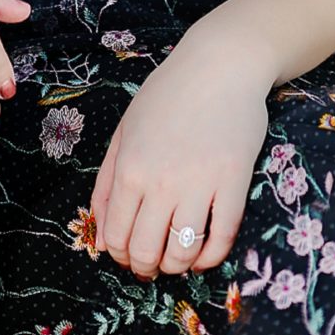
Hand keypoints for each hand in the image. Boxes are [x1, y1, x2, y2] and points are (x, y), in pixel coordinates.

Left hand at [91, 26, 269, 279]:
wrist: (218, 67)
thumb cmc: (166, 95)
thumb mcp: (124, 131)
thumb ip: (106, 182)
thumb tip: (100, 235)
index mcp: (130, 168)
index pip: (116, 235)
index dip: (119, 255)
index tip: (126, 256)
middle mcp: (161, 182)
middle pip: (147, 251)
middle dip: (144, 267)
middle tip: (150, 264)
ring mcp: (199, 184)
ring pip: (183, 252)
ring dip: (176, 266)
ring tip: (175, 260)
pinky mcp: (233, 184)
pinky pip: (222, 238)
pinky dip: (210, 257)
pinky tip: (203, 254)